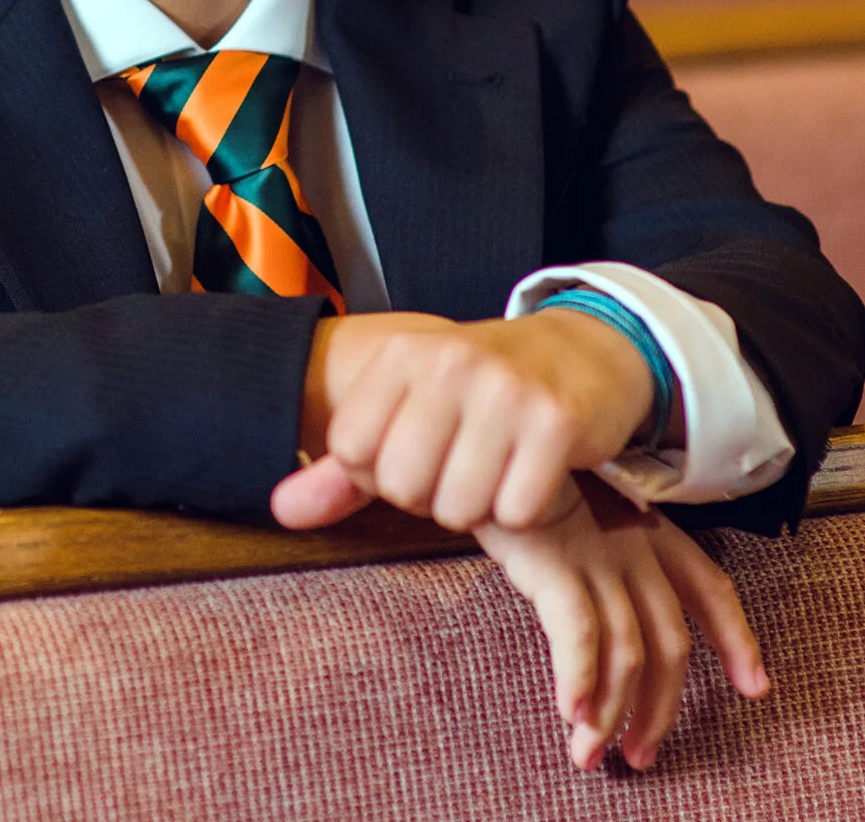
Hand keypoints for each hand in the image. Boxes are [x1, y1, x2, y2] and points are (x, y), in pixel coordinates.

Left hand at [274, 308, 655, 532]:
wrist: (585, 351)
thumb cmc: (481, 393)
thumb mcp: (408, 410)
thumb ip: (342, 467)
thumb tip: (279, 511)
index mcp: (400, 354)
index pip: (352, 453)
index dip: (381, 474)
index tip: (416, 452)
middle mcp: (449, 364)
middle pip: (403, 488)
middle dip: (430, 496)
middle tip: (461, 464)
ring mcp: (506, 391)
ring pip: (458, 509)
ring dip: (479, 507)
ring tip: (496, 467)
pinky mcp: (557, 423)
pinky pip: (517, 514)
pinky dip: (525, 510)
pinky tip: (533, 471)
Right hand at [479, 475, 767, 771]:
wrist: (485, 435)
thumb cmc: (519, 478)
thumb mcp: (572, 513)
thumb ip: (593, 558)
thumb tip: (599, 620)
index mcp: (647, 527)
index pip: (709, 586)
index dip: (737, 639)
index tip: (755, 686)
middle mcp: (632, 543)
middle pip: (670, 639)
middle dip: (661, 707)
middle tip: (642, 753)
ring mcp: (597, 554)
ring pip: (628, 651)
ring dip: (612, 712)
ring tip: (591, 754)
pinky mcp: (556, 563)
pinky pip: (581, 635)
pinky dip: (581, 679)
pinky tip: (571, 711)